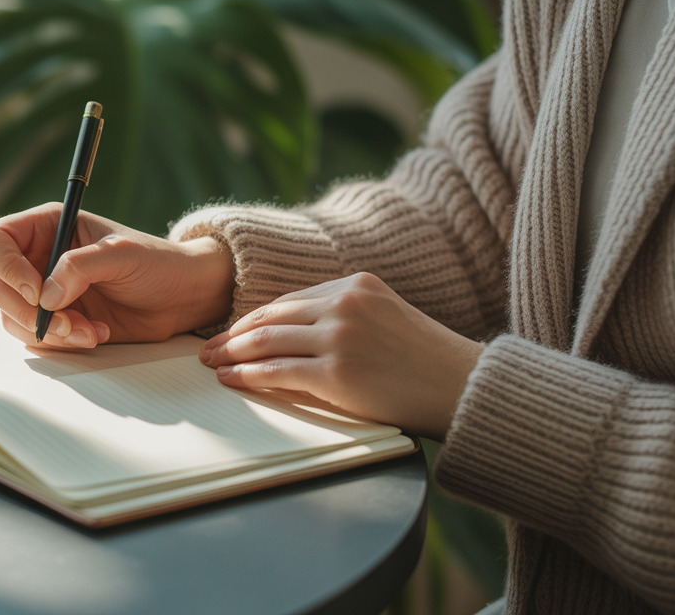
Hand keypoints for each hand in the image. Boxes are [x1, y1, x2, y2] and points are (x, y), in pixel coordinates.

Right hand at [0, 204, 234, 348]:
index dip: (6, 268)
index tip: (37, 291)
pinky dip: (61, 343)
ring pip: (12, 318)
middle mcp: (37, 258)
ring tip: (90, 331)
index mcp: (46, 226)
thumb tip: (45, 295)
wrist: (180, 297)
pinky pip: (35, 338)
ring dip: (49, 333)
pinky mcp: (55, 321)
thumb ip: (80, 267)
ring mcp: (43, 292)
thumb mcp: (121, 254)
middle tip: (68, 322)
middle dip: (30, 312)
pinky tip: (95, 334)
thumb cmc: (156, 263)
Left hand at [199, 273, 481, 439]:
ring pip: (267, 340)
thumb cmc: (426, 364)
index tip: (235, 330)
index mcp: (356, 284)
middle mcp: (345, 304)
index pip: (291, 300)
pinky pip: (277, 371)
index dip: (256, 317)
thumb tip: (288, 338)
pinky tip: (230, 379)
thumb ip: (342, 318)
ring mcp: (340, 337)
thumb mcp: (385, 320)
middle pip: (272, 316)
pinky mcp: (337, 372)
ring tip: (211, 362)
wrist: (465, 389)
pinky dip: (246, 375)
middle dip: (235, 333)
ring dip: (232, 353)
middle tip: (208, 347)